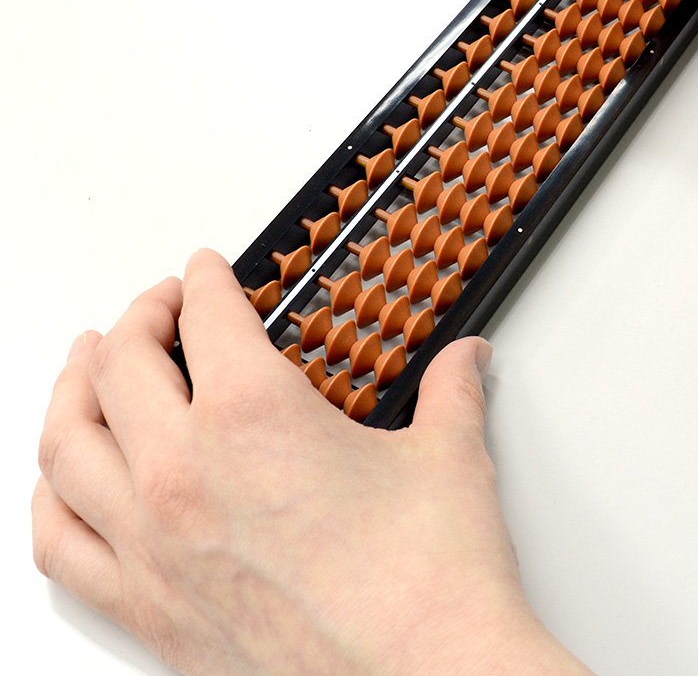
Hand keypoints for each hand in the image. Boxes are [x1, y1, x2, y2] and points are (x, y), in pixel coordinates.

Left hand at [33, 249, 588, 674]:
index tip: (207, 270)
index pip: (209, 316)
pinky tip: (62, 479)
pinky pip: (60, 543)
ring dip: (71, 389)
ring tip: (84, 365)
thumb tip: (464, 362)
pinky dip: (50, 496)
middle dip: (139, 317)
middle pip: (121, 364)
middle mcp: (184, 474)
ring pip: (68, 444)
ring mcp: (153, 546)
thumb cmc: (430, 580)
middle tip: (159, 305)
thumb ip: (451, 393)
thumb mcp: (450, 457)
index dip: (206, 279)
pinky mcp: (149, 609)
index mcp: (253, 417)